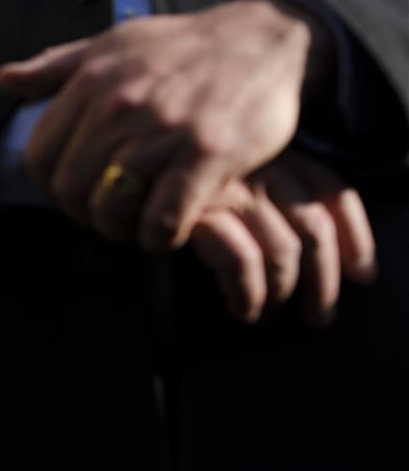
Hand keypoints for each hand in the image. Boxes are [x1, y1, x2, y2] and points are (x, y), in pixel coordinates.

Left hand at [0, 0, 332, 252]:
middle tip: (109, 213)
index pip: (39, 158)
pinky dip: (159, 237)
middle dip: (84, 214)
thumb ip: (55, 65)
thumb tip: (4, 81)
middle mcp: (120, 107)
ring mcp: (163, 132)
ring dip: (121, 230)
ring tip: (137, 222)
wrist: (265, 39)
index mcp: (91, 82)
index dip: (51, 186)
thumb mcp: (113, 42)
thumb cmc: (181, 46)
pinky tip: (170, 227)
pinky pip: (162, 221)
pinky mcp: (207, 156)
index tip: (76, 190)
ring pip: (111, 211)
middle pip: (70, 191)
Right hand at [190, 152, 375, 324]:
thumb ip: (268, 195)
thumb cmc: (176, 185)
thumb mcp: (231, 176)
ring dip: (283, 292)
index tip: (363, 274)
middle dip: (324, 281)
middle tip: (318, 315)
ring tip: (270, 316)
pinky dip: (248, 293)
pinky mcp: (198, 214)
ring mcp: (230, 189)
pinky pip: (242, 262)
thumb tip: (329, 255)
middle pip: (315, 227)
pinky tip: (244, 309)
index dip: (356, 237)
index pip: (332, 191)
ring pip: (283, 250)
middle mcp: (259, 166)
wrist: (107, 175)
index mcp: (275, 154)